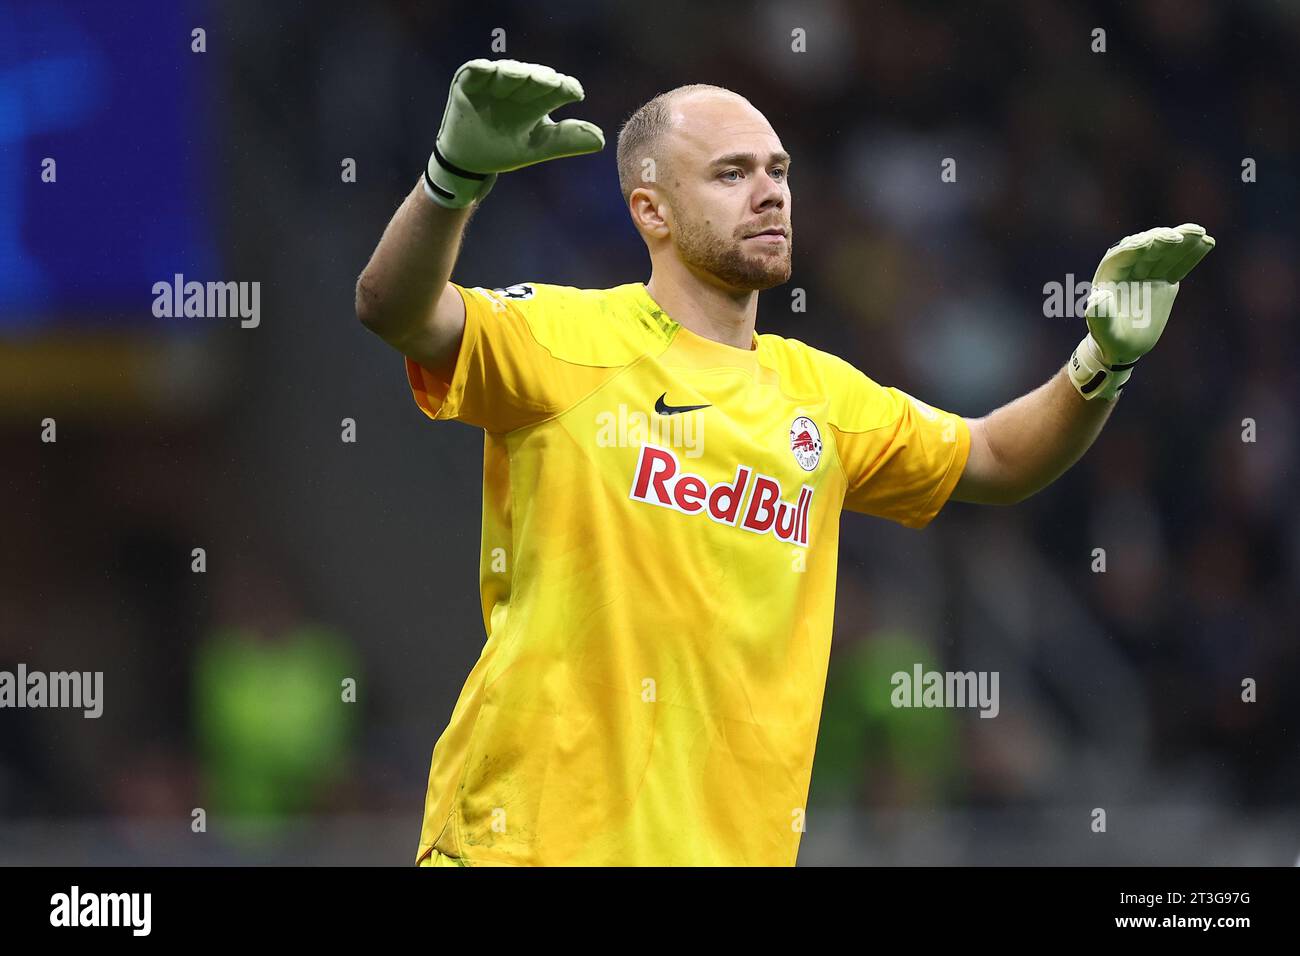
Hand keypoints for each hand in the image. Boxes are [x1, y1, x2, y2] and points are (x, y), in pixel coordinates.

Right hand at [425, 59, 605, 207]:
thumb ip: (567, 140)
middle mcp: (519, 86)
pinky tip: (492, 70)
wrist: (471, 162)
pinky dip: (483, 69)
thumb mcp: (538, 146)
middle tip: (551, 82)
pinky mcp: (469, 82)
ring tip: (522, 76)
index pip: (558, 88)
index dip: (567, 88)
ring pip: (508, 71)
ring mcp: (494, 82)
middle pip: (535, 76)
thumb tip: (602, 140)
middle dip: (542, 78)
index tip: (576, 93)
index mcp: (539, 99)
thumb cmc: (506, 150)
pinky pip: (476, 70)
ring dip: (516, 73)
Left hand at [1069, 223, 1215, 399]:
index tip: (1150, 241)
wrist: (1124, 344)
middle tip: (1178, 236)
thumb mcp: (1104, 332)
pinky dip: (1192, 254)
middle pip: (1146, 248)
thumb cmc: (1109, 339)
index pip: (1121, 257)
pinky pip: (1178, 263)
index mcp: (1109, 276)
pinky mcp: (1162, 277)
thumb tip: (1098, 297)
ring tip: (1200, 233)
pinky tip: (1208, 242)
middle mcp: (1128, 269)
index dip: (1135, 248)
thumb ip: (1100, 315)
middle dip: (1161, 240)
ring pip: (1165, 252)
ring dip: (1182, 241)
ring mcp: (1147, 271)